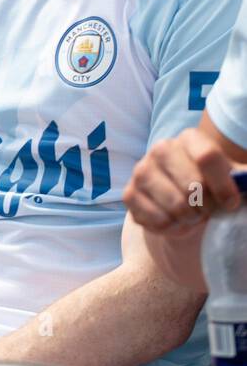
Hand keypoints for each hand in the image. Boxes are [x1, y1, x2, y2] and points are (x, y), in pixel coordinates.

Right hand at [124, 127, 242, 230]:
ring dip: (189, 218)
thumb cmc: (212, 187)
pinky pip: (156, 219)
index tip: (230, 203)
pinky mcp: (129, 194)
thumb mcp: (233, 179)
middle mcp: (161, 149)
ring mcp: (141, 170)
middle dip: (206, 206)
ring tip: (191, 214)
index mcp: (189, 139)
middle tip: (206, 209)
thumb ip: (245, 179)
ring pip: (175, 205)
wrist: (182, 201)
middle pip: (192, 185)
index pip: (207, 157)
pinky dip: (171, 227)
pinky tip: (173, 219)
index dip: (224, 186)